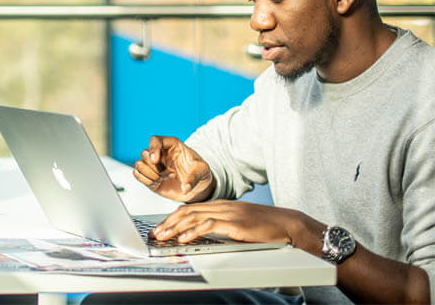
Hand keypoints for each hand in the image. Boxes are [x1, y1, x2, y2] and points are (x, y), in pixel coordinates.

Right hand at [133, 136, 213, 201]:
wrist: (196, 185)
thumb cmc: (198, 172)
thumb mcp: (202, 172)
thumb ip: (194, 179)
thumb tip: (185, 188)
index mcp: (172, 146)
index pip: (156, 140)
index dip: (153, 149)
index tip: (155, 160)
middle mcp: (160, 154)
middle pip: (145, 152)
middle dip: (152, 164)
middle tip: (165, 173)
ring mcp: (154, 165)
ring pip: (139, 164)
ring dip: (149, 173)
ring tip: (161, 178)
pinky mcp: (149, 176)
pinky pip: (137, 174)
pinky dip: (144, 179)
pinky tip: (156, 182)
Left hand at [151, 200, 322, 251]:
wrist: (287, 223)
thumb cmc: (264, 225)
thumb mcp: (237, 223)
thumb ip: (220, 225)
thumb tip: (201, 234)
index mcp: (220, 205)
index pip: (189, 209)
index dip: (172, 218)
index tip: (160, 228)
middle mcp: (221, 206)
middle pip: (187, 212)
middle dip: (168, 223)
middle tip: (155, 233)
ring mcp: (228, 213)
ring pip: (194, 217)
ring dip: (175, 228)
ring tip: (163, 236)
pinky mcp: (235, 223)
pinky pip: (210, 225)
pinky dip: (194, 231)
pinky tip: (185, 237)